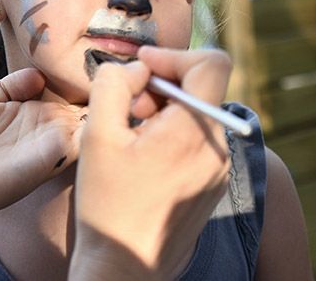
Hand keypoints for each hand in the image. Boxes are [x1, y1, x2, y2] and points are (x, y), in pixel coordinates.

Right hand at [70, 47, 231, 279]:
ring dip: (164, 113)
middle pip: (201, 89)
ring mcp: (217, 170)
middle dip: (162, 87)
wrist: (125, 269)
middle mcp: (217, 148)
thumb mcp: (97, 136)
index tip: (143, 68)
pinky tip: (141, 159)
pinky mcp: (211, 186)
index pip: (212, 63)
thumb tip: (135, 68)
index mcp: (194, 131)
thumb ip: (113, 85)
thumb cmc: (108, 205)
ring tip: (130, 137)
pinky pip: (197, 142)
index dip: (174, 55)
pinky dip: (171, 136)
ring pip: (197, 115)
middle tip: (128, 108)